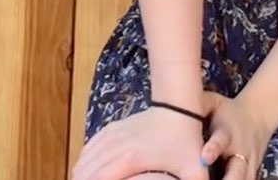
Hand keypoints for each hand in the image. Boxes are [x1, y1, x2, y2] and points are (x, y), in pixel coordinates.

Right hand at [72, 106, 208, 179]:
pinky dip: (85, 161)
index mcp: (132, 158)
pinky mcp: (113, 127)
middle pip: (85, 170)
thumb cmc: (186, 140)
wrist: (180, 105)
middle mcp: (117, 145)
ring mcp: (113, 134)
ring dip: (83, 174)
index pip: (99, 178)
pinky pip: (89, 147)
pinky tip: (89, 171)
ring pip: (84, 158)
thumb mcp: (195, 170)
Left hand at [199, 92, 272, 179]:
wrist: (258, 116)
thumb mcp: (216, 103)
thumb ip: (200, 105)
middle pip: (236, 171)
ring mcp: (248, 165)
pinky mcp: (252, 174)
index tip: (204, 157)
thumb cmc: (228, 111)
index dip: (213, 149)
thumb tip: (176, 103)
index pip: (221, 141)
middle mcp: (239, 151)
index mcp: (228, 133)